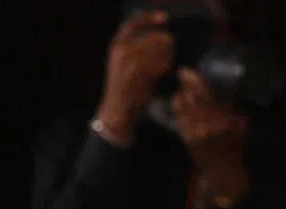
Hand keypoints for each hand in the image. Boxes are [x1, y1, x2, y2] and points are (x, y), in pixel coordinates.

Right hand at [96, 10, 173, 143]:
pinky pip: (160, 64)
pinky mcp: (139, 75)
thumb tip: (164, 38)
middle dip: (166, 44)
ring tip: (165, 66)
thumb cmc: (124, 89)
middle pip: (154, 38)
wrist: (116, 113)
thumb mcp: (125, 64)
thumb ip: (140, 49)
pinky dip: (165, 68)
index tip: (164, 18)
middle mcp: (120, 51)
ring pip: (160, 51)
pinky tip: (163, 74)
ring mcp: (129, 62)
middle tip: (170, 51)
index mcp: (116, 46)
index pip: (134, 24)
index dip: (150, 18)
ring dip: (167, 57)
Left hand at [173, 69, 249, 203]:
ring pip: (182, 109)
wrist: (222, 171)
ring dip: (180, 96)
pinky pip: (179, 118)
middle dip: (185, 86)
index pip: (204, 96)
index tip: (186, 71)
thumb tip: (224, 89)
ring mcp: (193, 132)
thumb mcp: (239, 125)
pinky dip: (178, 109)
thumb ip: (229, 109)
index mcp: (220, 119)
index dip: (193, 82)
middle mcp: (204, 124)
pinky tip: (178, 101)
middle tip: (183, 73)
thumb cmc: (235, 146)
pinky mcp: (186, 139)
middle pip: (190, 100)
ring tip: (182, 86)